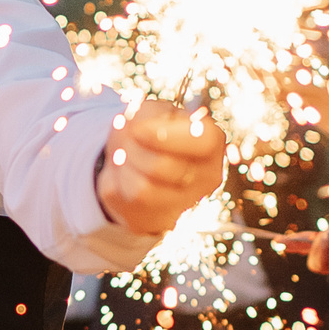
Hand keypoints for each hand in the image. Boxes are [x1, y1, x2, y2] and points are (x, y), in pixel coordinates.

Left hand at [96, 100, 225, 232]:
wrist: (136, 163)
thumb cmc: (149, 131)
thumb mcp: (150, 111)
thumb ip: (148, 116)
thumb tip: (138, 131)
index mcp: (212, 142)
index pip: (202, 140)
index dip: (166, 136)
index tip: (139, 130)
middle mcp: (207, 175)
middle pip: (162, 166)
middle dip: (133, 148)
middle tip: (128, 138)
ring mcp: (186, 201)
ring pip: (144, 188)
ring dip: (124, 164)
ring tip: (124, 153)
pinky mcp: (159, 218)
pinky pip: (129, 199)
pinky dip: (117, 179)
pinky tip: (123, 171)